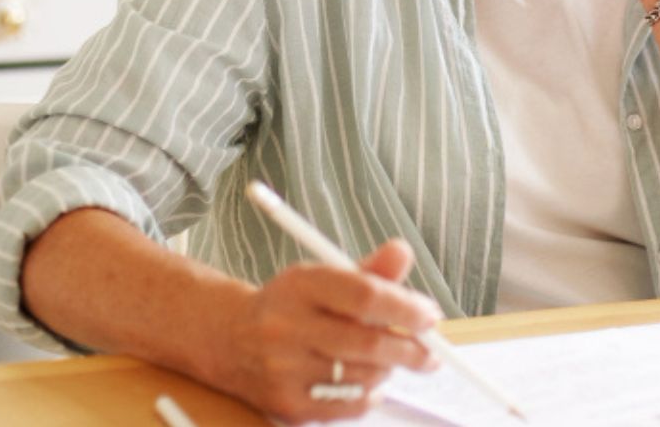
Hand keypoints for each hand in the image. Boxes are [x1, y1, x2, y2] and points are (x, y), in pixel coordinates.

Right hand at [213, 240, 441, 422]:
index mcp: (300, 286)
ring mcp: (283, 370)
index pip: (364, 296)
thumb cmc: (291, 306)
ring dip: (389, 370)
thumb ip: (369, 270)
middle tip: (430, 350)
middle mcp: (286, 327)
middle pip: (367, 342)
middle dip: (411, 348)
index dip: (405, 307)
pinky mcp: (285, 404)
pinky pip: (347, 406)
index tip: (429, 316)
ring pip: (362, 377)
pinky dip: (370, 395)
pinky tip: (370, 382)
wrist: (229, 339)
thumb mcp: (325, 277)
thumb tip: (403, 252)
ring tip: (390, 359)